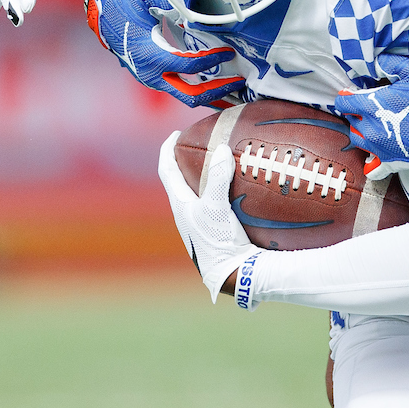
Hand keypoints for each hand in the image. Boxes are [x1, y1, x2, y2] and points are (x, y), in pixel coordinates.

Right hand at [87, 0, 245, 107]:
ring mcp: (152, 79)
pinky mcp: (154, 78)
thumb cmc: (124, 3)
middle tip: (239, 82)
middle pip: (190, 95)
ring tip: (233, 88)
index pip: (188, 65)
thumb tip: (194, 4)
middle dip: (217, 91)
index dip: (212, 60)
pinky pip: (181, 90)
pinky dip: (200, 89)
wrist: (102, 13)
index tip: (229, 53)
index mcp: (148, 55)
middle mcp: (150, 74)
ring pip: (186, 97)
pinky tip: (216, 83)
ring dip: (210, 94)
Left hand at [159, 133, 260, 303]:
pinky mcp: (218, 229)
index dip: (167, 150)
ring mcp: (203, 222)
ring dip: (207, 175)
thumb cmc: (217, 241)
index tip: (175, 133)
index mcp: (180, 205)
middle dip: (187, 160)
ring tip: (222, 161)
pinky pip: (217, 202)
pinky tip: (242, 187)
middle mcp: (188, 213)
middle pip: (181, 180)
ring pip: (200, 192)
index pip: (166, 171)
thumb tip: (220, 149)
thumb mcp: (215, 207)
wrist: (233, 273)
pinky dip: (225, 189)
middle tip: (200, 144)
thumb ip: (216, 178)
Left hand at [334, 54, 408, 179]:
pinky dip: (372, 159)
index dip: (347, 96)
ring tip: (377, 124)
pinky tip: (380, 149)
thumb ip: (392, 64)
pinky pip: (372, 166)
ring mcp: (380, 148)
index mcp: (373, 106)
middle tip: (371, 106)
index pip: (344, 103)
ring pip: (359, 140)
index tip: (354, 94)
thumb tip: (378, 62)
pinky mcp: (392, 161)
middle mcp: (371, 129)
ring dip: (363, 131)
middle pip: (350, 122)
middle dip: (357, 113)